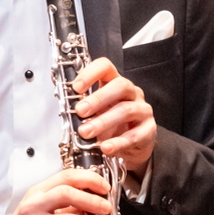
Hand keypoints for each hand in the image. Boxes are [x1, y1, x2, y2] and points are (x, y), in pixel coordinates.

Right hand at [0, 169, 119, 214]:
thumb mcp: (46, 214)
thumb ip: (67, 207)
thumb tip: (95, 203)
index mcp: (37, 193)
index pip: (65, 177)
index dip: (88, 180)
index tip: (104, 188)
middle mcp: (32, 206)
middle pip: (66, 193)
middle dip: (91, 200)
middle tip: (107, 208)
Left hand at [71, 56, 155, 176]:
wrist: (132, 147)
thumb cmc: (112, 125)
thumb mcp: (96, 112)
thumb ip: (83, 106)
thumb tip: (65, 106)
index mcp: (115, 83)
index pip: (106, 67)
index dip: (90, 73)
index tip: (76, 87)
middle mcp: (131, 93)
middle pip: (120, 86)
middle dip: (98, 99)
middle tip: (80, 111)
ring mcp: (142, 110)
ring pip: (126, 110)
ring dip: (103, 122)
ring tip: (86, 132)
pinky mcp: (148, 130)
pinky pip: (134, 135)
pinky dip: (118, 142)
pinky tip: (105, 147)